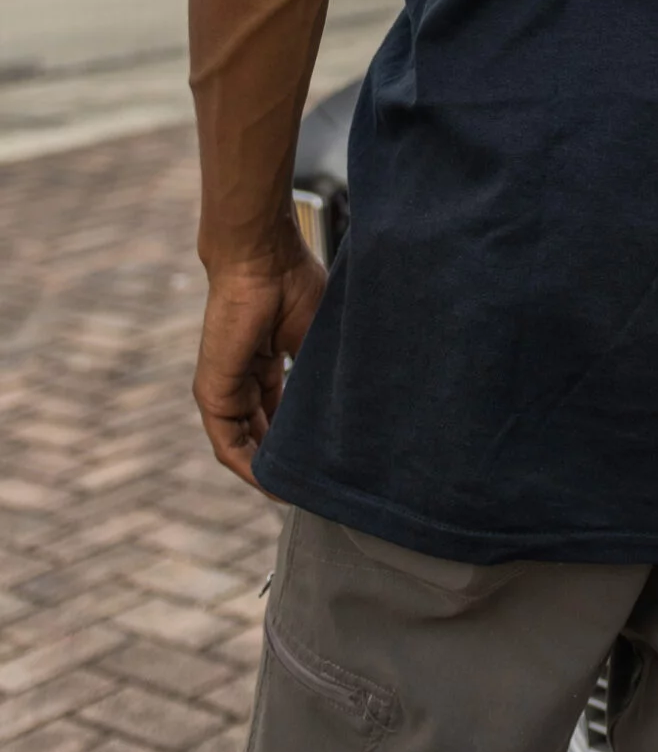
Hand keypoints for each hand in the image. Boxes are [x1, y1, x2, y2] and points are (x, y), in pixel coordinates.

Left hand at [193, 240, 325, 483]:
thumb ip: (321, 376)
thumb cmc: (292, 283)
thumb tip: (350, 413)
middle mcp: (245, 379)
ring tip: (300, 493)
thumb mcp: (316, 338)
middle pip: (265, 433)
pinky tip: (274, 484)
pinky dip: (250, 467)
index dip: (302, 439)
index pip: (283, 413)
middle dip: (288, 461)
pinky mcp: (214, 393)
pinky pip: (229, 443)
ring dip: (271, 471)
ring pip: (247, 444)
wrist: (262, 258)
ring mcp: (226, 388)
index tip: (327, 458)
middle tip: (316, 484)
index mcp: (269, 362)